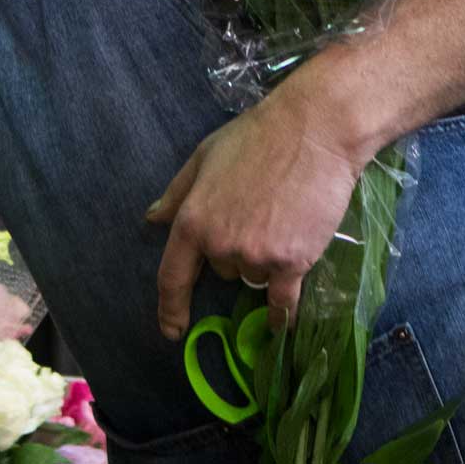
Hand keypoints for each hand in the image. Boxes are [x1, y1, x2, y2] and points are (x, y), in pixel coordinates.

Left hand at [145, 83, 370, 339]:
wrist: (311, 134)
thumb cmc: (253, 139)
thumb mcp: (202, 159)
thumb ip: (177, 194)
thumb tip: (153, 220)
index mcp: (192, 220)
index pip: (172, 275)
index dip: (170, 307)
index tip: (169, 330)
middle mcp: (220, 245)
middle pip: (222, 270)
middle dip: (233, 249)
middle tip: (255, 210)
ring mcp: (257, 256)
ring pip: (253, 277)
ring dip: (263, 261)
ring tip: (279, 219)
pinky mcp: (294, 263)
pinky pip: (282, 302)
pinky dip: (281, 313)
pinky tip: (279, 321)